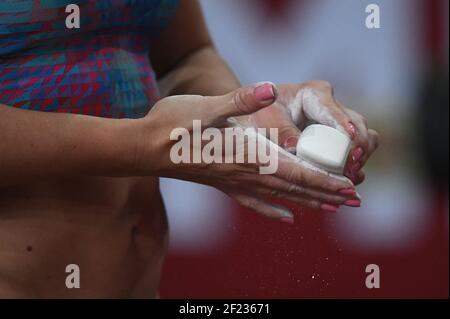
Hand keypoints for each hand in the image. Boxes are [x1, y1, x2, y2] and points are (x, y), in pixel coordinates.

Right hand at [134, 83, 358, 221]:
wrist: (142, 147)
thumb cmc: (171, 125)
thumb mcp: (204, 106)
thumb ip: (238, 101)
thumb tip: (268, 88)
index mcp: (245, 154)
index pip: (294, 171)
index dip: (324, 181)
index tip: (349, 188)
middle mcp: (243, 173)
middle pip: (293, 187)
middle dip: (326, 194)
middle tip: (354, 201)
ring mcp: (232, 181)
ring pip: (279, 196)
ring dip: (308, 202)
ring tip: (332, 209)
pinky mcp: (222, 183)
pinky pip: (253, 201)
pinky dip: (273, 209)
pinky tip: (286, 217)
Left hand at [239, 81, 379, 184]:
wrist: (257, 120)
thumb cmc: (259, 116)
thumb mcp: (266, 121)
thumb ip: (281, 132)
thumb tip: (295, 147)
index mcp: (313, 94)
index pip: (332, 110)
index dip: (344, 126)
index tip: (351, 140)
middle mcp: (331, 105)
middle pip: (357, 124)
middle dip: (359, 146)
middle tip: (352, 167)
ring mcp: (338, 122)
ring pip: (364, 136)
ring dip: (361, 156)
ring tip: (353, 176)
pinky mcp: (340, 138)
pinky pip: (357, 150)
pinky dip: (356, 165)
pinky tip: (351, 179)